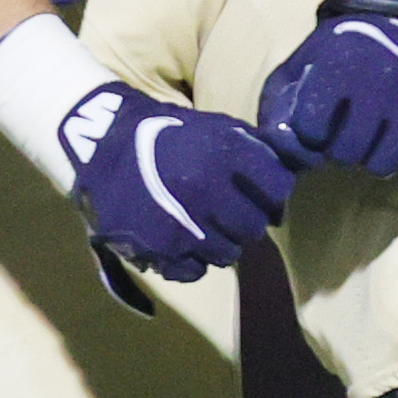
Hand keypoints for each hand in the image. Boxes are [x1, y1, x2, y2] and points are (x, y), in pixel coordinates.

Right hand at [58, 80, 292, 281]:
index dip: (272, 194)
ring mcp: (182, 224)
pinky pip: (195, 271)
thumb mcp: (215, 126)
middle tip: (228, 213)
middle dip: (246, 221)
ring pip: (229, 254)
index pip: (277, 189)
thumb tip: (294, 170)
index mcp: (225, 155)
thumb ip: (256, 148)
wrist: (103, 143)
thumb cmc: (167, 133)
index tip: (261, 194)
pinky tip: (181, 240)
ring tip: (203, 226)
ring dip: (221, 243)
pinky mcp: (159, 249)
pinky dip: (192, 260)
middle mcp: (207, 191)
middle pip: (254, 227)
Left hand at [258, 13, 397, 183]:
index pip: (310, 132)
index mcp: (340, 68)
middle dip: (339, 148)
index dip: (309, 131)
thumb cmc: (341, 50)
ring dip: (371, 157)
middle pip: (346, 155)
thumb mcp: (301, 61)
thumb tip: (285, 149)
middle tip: (346, 130)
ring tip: (371, 135)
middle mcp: (381, 85)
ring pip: (383, 166)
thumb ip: (279, 103)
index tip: (317, 118)